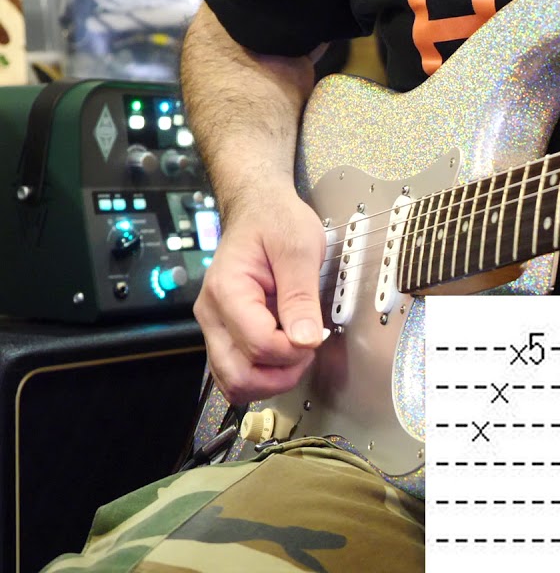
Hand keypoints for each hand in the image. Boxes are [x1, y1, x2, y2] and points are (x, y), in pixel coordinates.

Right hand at [194, 188, 326, 404]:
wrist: (259, 208)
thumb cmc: (276, 221)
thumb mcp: (299, 250)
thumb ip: (301, 296)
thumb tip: (305, 340)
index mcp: (227, 291)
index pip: (258, 345)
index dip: (294, 350)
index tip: (316, 334)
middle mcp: (212, 313)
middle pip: (239, 375)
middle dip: (281, 374)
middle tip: (307, 349)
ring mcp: (215, 326)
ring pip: (233, 381)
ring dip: (270, 380)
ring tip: (296, 352)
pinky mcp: (224, 332)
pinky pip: (236, 370)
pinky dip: (261, 374)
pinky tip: (283, 354)